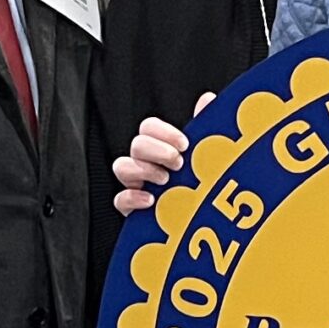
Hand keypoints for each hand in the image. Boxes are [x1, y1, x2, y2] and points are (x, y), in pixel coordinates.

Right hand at [111, 98, 211, 214]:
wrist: (207, 229)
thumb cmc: (205, 189)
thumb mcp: (208, 157)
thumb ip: (206, 129)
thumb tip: (208, 98)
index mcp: (162, 149)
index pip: (149, 127)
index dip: (163, 132)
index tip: (185, 143)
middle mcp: (147, 165)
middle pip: (136, 144)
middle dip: (156, 150)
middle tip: (178, 163)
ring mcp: (138, 186)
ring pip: (121, 167)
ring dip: (143, 170)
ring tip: (166, 181)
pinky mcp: (134, 211)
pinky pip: (119, 199)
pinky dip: (132, 197)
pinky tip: (152, 201)